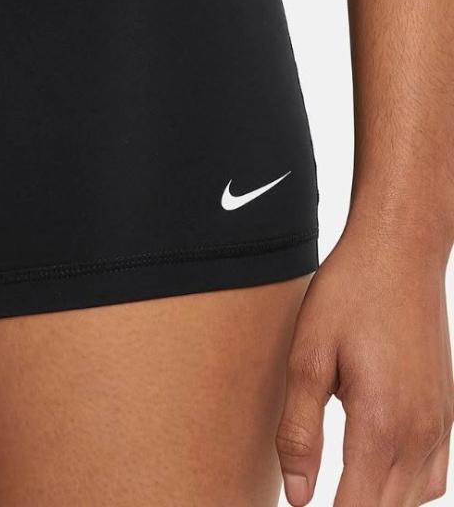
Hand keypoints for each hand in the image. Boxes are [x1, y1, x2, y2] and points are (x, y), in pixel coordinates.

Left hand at [277, 223, 453, 505]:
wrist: (399, 254)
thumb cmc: (349, 297)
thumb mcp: (307, 358)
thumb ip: (299, 431)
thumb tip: (298, 497)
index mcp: (381, 424)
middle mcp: (420, 434)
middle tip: (315, 500)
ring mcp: (440, 424)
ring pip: (416, 499)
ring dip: (379, 503)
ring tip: (341, 493)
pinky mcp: (447, 411)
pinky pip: (434, 475)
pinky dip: (407, 490)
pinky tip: (377, 476)